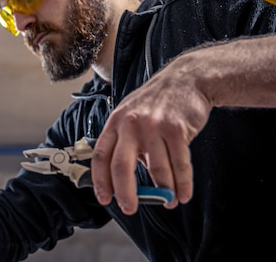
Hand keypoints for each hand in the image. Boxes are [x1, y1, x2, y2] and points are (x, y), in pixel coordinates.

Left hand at [91, 60, 211, 214]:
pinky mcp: (177, 129)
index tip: (104, 198)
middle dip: (125, 193)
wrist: (186, 78)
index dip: (100, 180)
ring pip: (156, 170)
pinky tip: (183, 193)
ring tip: (169, 201)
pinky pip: (180, 165)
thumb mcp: (132, 116)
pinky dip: (183, 184)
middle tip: (130, 208)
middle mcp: (130, 124)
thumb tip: (130, 180)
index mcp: (116, 122)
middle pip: (121, 166)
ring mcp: (153, 126)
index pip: (100, 155)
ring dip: (164, 192)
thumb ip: (128, 144)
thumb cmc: (157, 102)